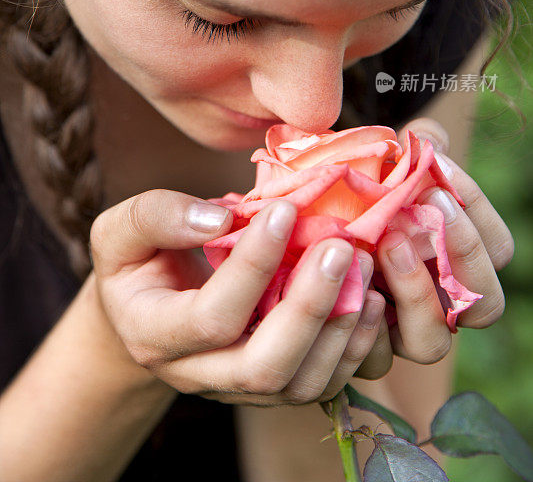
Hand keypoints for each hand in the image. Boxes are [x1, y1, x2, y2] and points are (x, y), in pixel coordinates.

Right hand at [90, 190, 384, 405]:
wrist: (145, 312)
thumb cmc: (136, 263)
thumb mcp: (123, 232)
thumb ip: (157, 217)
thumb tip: (219, 217)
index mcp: (153, 335)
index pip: (211, 317)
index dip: (252, 267)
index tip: (284, 210)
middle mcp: (197, 375)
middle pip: (263, 366)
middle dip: (309, 306)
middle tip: (341, 246)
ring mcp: (238, 388)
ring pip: (299, 384)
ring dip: (340, 326)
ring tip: (363, 264)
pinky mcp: (272, 387)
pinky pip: (321, 383)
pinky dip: (354, 345)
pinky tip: (371, 297)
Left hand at [354, 117, 513, 379]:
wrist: (296, 229)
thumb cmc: (350, 196)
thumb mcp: (381, 168)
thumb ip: (412, 152)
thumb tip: (427, 138)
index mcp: (457, 262)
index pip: (497, 247)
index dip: (476, 207)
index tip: (439, 163)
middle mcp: (439, 305)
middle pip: (485, 304)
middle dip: (463, 250)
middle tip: (428, 200)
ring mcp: (401, 333)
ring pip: (432, 340)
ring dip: (416, 290)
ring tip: (388, 239)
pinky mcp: (360, 350)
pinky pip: (373, 355)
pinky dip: (363, 319)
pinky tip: (348, 276)